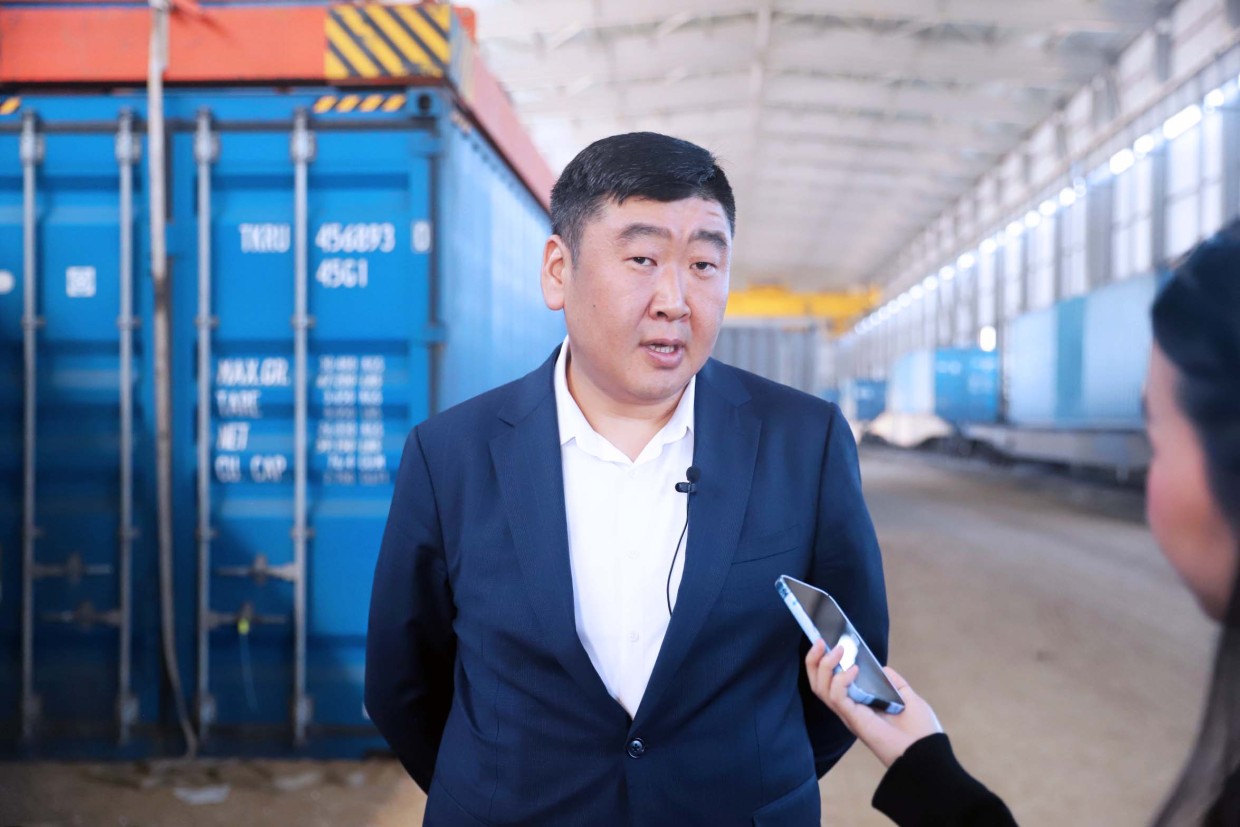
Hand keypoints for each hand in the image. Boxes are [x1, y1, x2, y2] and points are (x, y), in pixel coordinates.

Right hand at [805, 639, 942, 767]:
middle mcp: (849, 709)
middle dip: (814, 660)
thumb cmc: (921, 732)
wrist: (928, 753)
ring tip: (839, 650)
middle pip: (818, 684)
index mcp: (859, 704)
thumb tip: (882, 668)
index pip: (830, 682)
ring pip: (821, 688)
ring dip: (825, 665)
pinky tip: (854, 670)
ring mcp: (850, 714)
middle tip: (820, 641)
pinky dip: (841, 679)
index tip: (827, 642)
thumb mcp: (909, 698)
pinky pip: (837, 696)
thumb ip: (894, 683)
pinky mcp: (854, 719)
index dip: (823, 663)